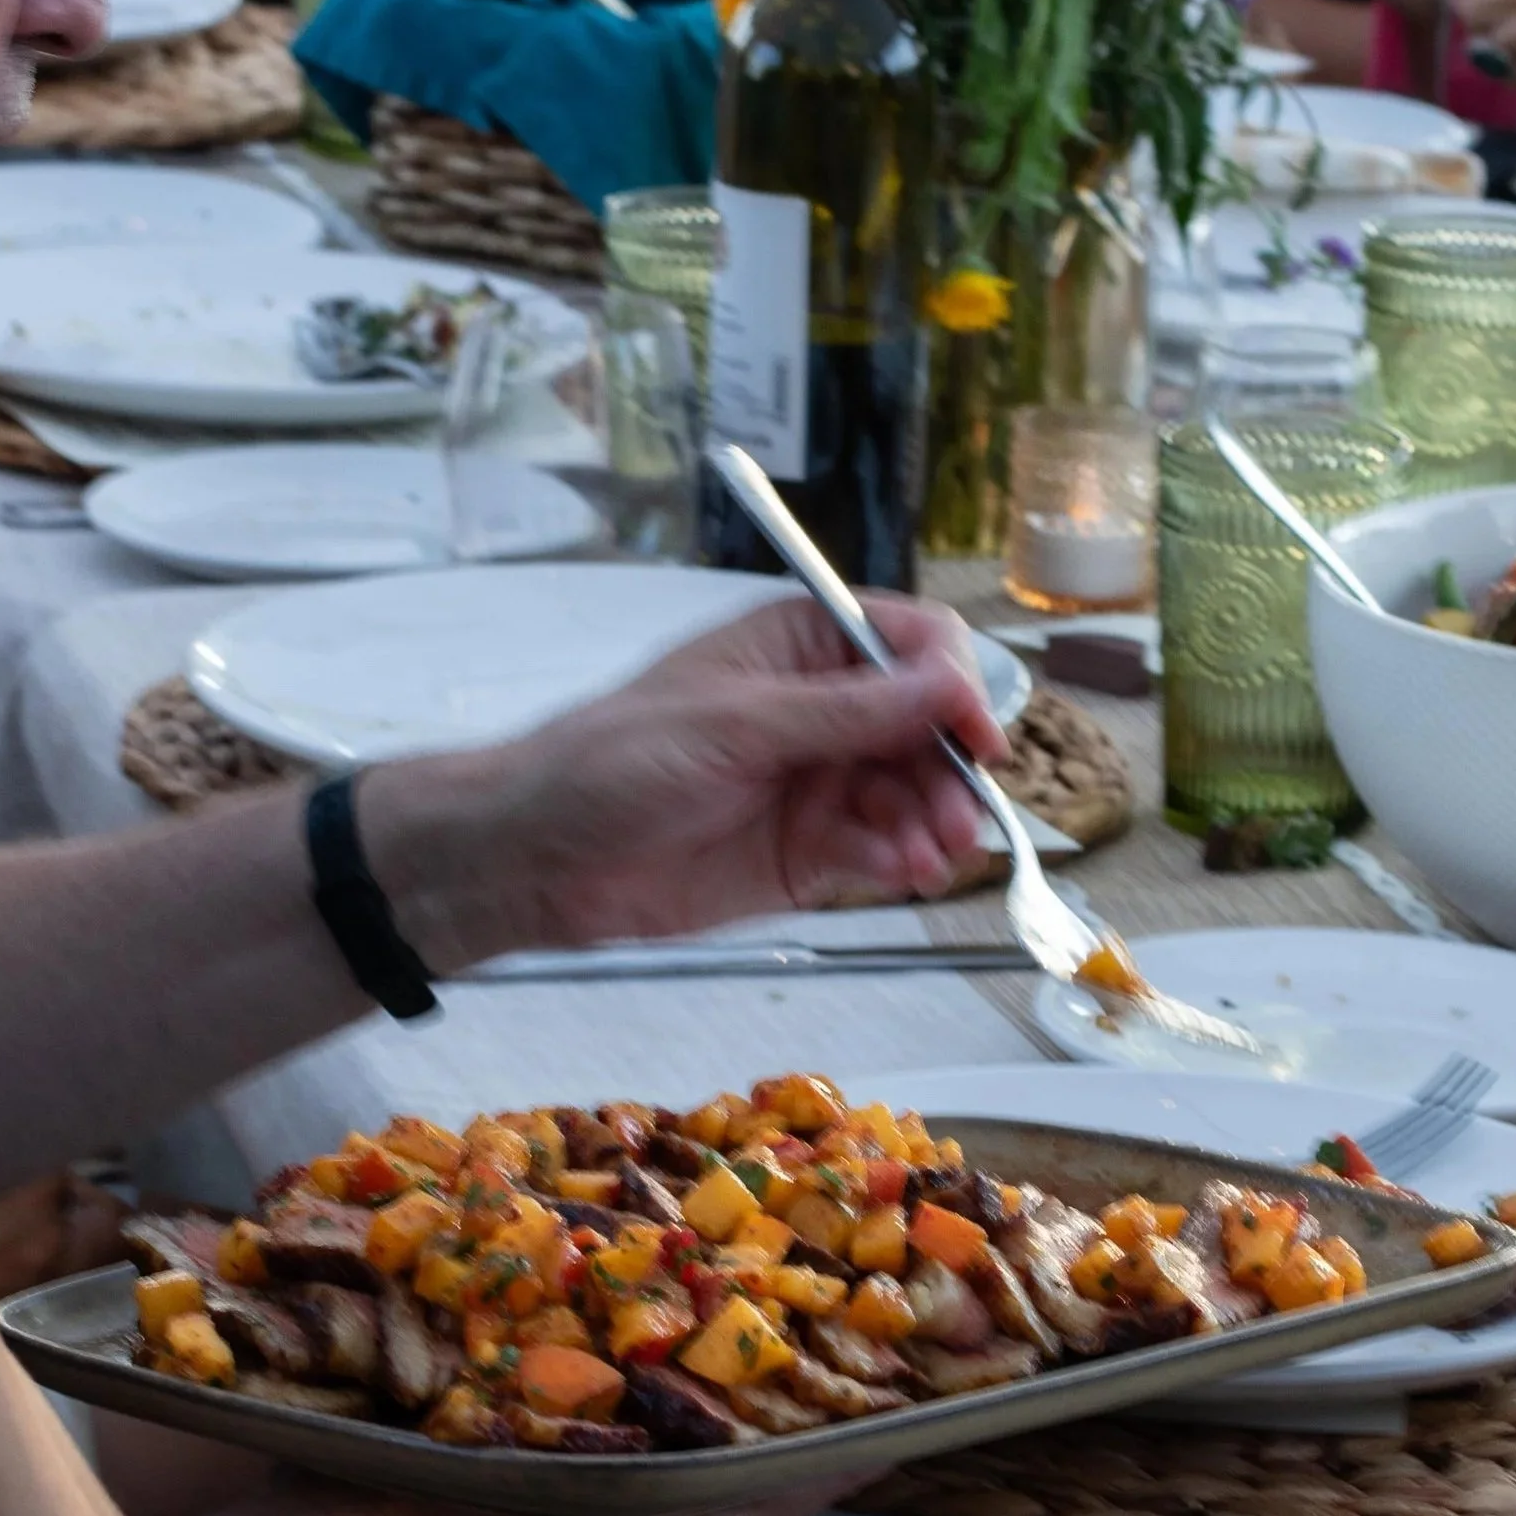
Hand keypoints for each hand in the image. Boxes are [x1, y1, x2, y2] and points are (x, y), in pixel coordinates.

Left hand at [371, 592, 1003, 959]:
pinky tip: (902, 872)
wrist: (542, 858)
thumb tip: (948, 685)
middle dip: (951, 769)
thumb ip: (846, 713)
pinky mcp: (811, 851)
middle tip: (960, 819)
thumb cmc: (614, 762)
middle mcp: (824, 707)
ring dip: (936, 821)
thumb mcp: (733, 724)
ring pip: (915, 792)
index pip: (913, 643)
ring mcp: (820, 780)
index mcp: (802, 645)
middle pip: (928, 725)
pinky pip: (881, 847)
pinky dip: (902, 858)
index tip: (973, 735)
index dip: (954, 684)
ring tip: (933, 857)